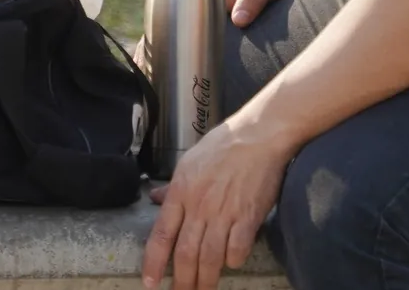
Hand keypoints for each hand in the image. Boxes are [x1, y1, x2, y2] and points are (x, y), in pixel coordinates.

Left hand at [141, 121, 287, 289]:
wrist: (258, 135)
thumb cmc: (223, 145)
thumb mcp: (189, 161)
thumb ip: (172, 186)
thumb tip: (154, 198)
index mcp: (182, 191)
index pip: (162, 234)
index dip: (154, 262)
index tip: (150, 283)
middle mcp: (200, 205)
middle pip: (185, 253)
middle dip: (182, 281)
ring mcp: (225, 212)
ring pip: (210, 257)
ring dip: (205, 280)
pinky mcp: (248, 216)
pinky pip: (237, 248)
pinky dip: (233, 260)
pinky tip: (231, 264)